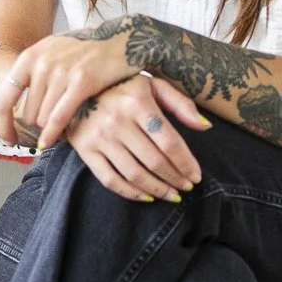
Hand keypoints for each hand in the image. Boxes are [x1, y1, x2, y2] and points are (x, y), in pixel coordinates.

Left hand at [0, 28, 133, 148]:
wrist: (122, 40)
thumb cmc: (83, 51)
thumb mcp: (49, 53)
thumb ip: (24, 75)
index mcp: (29, 57)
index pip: (3, 97)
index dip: (1, 123)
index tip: (6, 138)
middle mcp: (41, 63)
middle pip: (27, 113)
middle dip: (37, 123)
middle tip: (53, 121)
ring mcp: (61, 72)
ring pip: (42, 118)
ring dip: (51, 125)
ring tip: (65, 117)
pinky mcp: (81, 82)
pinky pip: (58, 117)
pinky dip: (51, 134)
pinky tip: (48, 143)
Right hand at [66, 75, 211, 201]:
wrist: (75, 90)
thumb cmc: (121, 87)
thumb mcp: (152, 85)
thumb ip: (180, 103)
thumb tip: (205, 126)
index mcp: (137, 102)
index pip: (169, 142)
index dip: (186, 163)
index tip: (196, 176)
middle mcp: (117, 120)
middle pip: (154, 161)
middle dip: (175, 179)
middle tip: (186, 187)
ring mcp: (99, 136)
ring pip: (134, 174)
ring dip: (157, 189)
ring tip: (171, 195)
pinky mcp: (85, 149)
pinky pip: (110, 179)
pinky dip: (130, 193)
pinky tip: (146, 196)